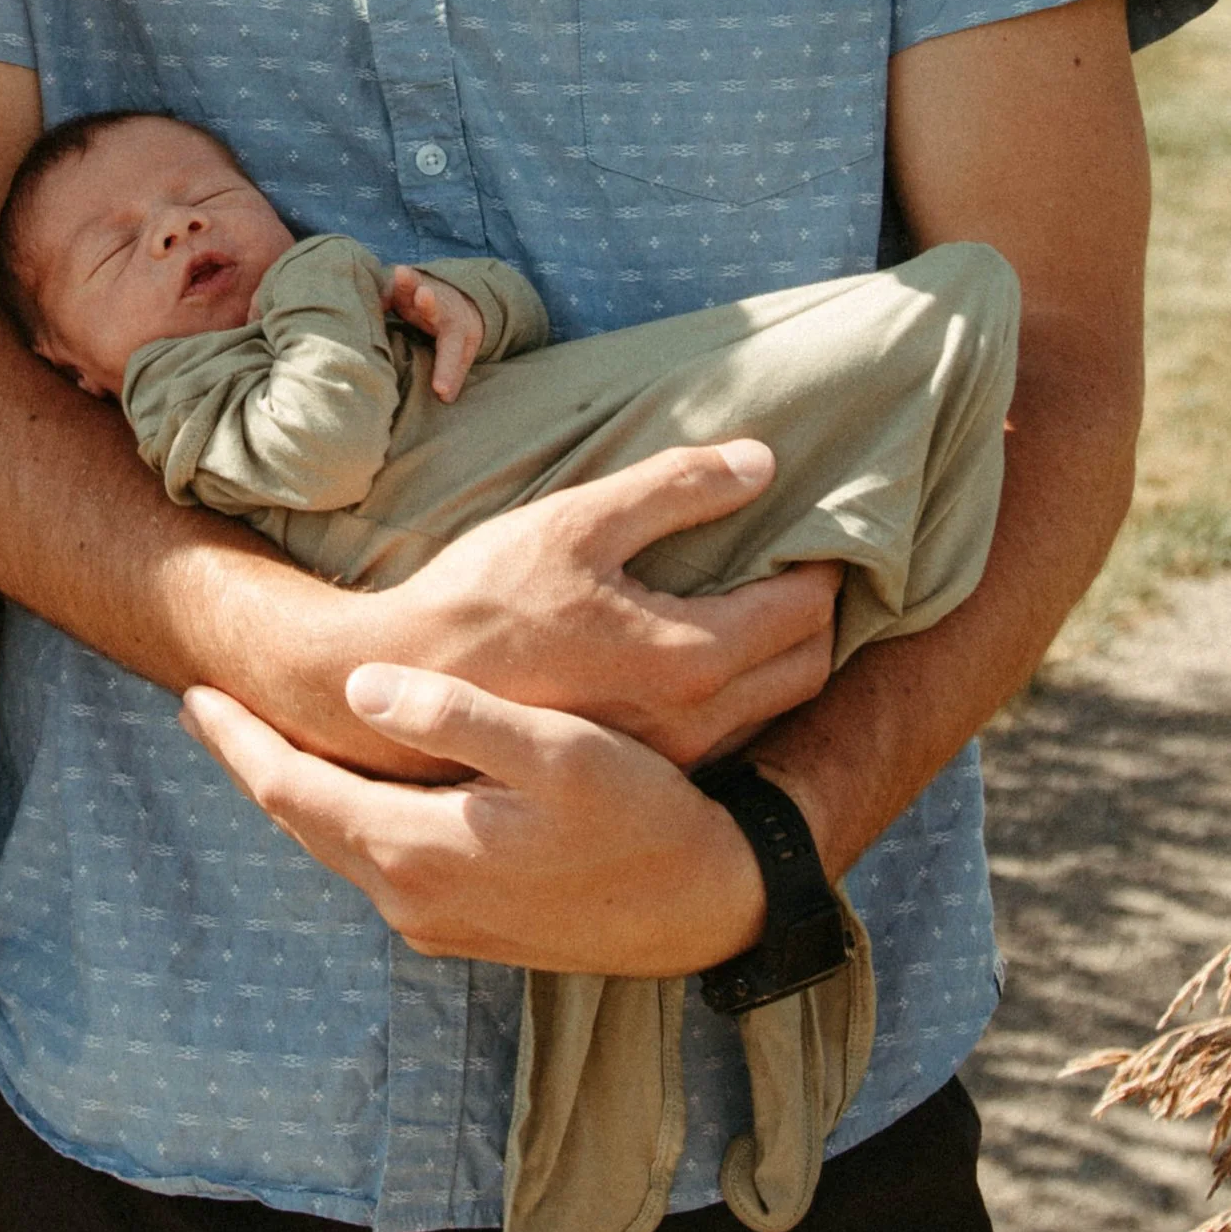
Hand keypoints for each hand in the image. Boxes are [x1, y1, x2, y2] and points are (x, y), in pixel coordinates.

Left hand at [183, 662, 768, 972]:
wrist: (705, 906)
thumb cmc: (642, 816)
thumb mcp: (558, 749)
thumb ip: (456, 716)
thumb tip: (361, 687)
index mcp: (417, 851)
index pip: (293, 791)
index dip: (239, 741)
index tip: (195, 693)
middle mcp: (410, 899)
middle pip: (303, 821)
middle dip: (253, 763)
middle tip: (208, 711)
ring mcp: (436, 921)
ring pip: (339, 845)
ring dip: (299, 793)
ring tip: (267, 741)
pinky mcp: (466, 927)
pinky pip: (377, 865)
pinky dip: (346, 819)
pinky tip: (351, 790)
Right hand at [331, 445, 840, 771]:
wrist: (408, 688)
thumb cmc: (486, 596)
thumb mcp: (578, 520)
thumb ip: (676, 487)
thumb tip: (762, 461)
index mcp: (691, 655)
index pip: (807, 607)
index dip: (822, 561)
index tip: (814, 527)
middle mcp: (695, 719)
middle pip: (810, 665)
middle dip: (818, 610)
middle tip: (796, 561)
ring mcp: (670, 755)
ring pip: (776, 705)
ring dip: (787, 653)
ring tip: (761, 599)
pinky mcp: (643, 770)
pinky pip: (731, 730)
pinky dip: (746, 688)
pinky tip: (708, 648)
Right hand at [383, 264, 488, 402]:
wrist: (457, 296)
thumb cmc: (457, 331)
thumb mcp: (464, 350)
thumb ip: (453, 372)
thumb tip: (445, 399)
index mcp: (456, 328)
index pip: (453, 351)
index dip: (447, 371)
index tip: (442, 390)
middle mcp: (439, 307)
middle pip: (436, 305)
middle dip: (429, 301)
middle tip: (425, 295)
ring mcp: (418, 292)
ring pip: (412, 285)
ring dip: (404, 282)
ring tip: (399, 274)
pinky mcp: (400, 287)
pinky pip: (388, 287)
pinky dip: (378, 290)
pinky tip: (364, 294)